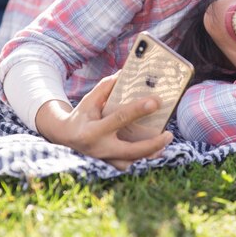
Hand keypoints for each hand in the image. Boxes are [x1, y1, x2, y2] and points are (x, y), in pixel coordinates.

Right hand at [35, 74, 172, 170]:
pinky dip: (142, 157)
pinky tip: (154, 149)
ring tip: (165, 141)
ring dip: (150, 153)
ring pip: (132, 161)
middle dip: (153, 144)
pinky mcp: (109, 163)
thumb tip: (126, 72)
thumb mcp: (90, 99)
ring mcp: (105, 159)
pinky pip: (129, 164)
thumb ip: (107, 87)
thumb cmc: (82, 114)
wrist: (66, 136)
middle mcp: (100, 147)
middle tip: (169, 134)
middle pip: (131, 150)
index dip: (138, 110)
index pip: (120, 118)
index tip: (156, 102)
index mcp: (93, 129)